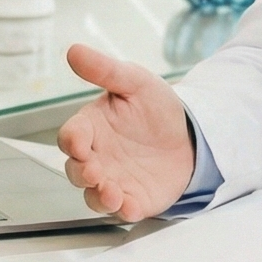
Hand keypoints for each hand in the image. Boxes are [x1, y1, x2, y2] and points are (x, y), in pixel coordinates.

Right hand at [56, 43, 193, 220]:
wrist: (191, 136)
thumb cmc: (156, 108)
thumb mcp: (135, 82)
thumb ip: (105, 70)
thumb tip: (74, 51)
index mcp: (92, 127)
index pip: (71, 137)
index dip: (72, 141)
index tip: (79, 143)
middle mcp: (97, 156)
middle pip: (76, 170)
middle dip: (82, 173)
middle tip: (94, 171)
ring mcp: (114, 180)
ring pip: (93, 195)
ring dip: (99, 197)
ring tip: (112, 194)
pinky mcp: (133, 199)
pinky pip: (122, 210)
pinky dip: (123, 211)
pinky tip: (129, 206)